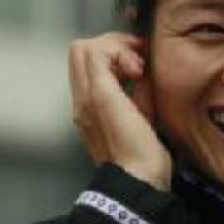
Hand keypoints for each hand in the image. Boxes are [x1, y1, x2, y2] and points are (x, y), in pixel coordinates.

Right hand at [69, 32, 172, 190]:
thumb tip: (143, 74)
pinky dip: (118, 52)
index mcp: (89, 107)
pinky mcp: (99, 95)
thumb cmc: (144, 158)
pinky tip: (136, 71)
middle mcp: (81, 100)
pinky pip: (96, 53)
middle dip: (112, 44)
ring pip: (83, 47)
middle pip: (78, 49)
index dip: (112, 53)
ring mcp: (86, 97)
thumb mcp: (140, 117)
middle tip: (137, 61)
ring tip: (137, 68)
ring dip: (115, 47)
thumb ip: (136, 94)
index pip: (84, 61)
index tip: (138, 65)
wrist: (140, 180)